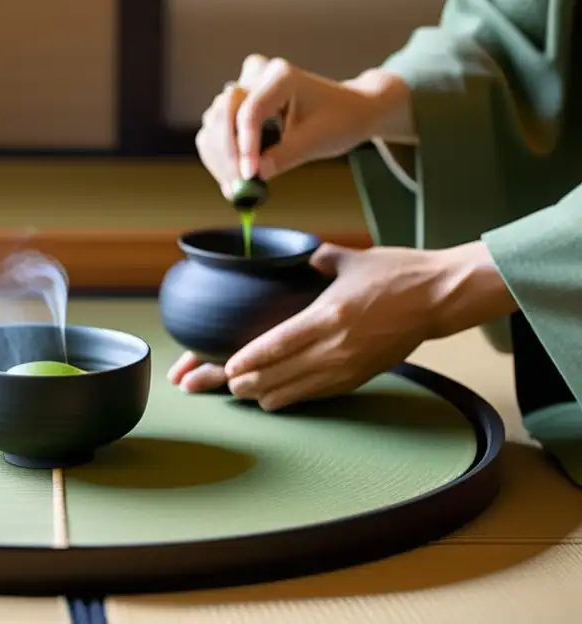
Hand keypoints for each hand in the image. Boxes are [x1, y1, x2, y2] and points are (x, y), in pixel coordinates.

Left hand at [167, 241, 517, 409]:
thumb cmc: (396, 273)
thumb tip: (296, 257)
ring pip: (294, 391)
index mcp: (329, 315)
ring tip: (236, 391)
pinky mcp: (359, 377)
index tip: (225, 367)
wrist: (440, 298)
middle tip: (214, 383)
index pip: (278, 344)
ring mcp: (348, 366)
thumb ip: (316, 259)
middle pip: (278, 374)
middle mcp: (336, 347)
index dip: (248, 360)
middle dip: (242, 382)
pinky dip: (290, 397)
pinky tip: (270, 398)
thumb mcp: (350, 259)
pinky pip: (316, 395)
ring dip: (262, 393)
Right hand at [195, 55, 413, 196]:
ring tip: (235, 186)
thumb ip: (284, 156)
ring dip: (219, 156)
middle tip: (236, 185)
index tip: (248, 176)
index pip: (251, 110)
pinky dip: (218, 154)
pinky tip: (230, 178)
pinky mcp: (237, 103)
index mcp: (282, 76)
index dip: (246, 145)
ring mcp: (244, 87)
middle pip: (225, 111)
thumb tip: (255, 176)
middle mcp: (257, 74)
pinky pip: (215, 128)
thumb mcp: (317, 141)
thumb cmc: (339, 120)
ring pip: (214, 121)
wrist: (348, 110)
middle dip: (228, 151)